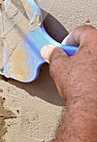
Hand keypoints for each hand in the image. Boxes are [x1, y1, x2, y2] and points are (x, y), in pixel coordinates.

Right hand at [41, 25, 96, 141]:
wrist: (90, 110)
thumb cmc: (79, 87)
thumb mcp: (58, 66)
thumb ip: (53, 54)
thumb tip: (49, 51)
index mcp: (95, 40)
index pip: (81, 31)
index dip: (69, 40)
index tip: (64, 49)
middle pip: (92, 44)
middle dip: (80, 51)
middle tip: (71, 61)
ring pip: (96, 59)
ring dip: (89, 63)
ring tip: (79, 75)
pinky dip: (94, 74)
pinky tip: (88, 84)